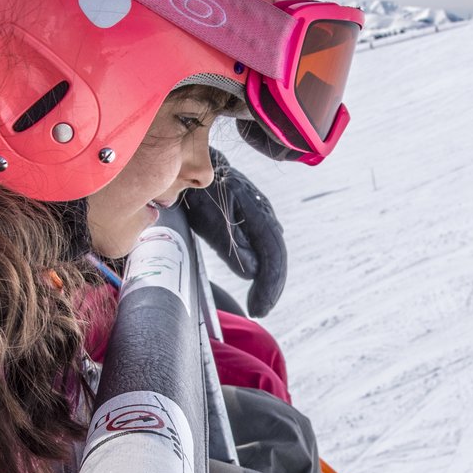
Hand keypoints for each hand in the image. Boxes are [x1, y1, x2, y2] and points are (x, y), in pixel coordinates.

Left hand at [182, 149, 286, 316]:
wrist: (195, 163)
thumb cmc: (200, 191)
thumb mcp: (209, 219)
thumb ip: (231, 245)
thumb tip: (252, 272)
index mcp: (258, 216)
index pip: (272, 257)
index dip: (268, 286)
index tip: (258, 308)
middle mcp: (266, 215)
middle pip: (277, 256)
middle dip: (270, 287)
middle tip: (259, 309)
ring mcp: (262, 214)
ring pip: (273, 251)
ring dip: (269, 279)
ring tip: (260, 300)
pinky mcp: (254, 216)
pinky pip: (265, 244)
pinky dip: (264, 265)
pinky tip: (258, 278)